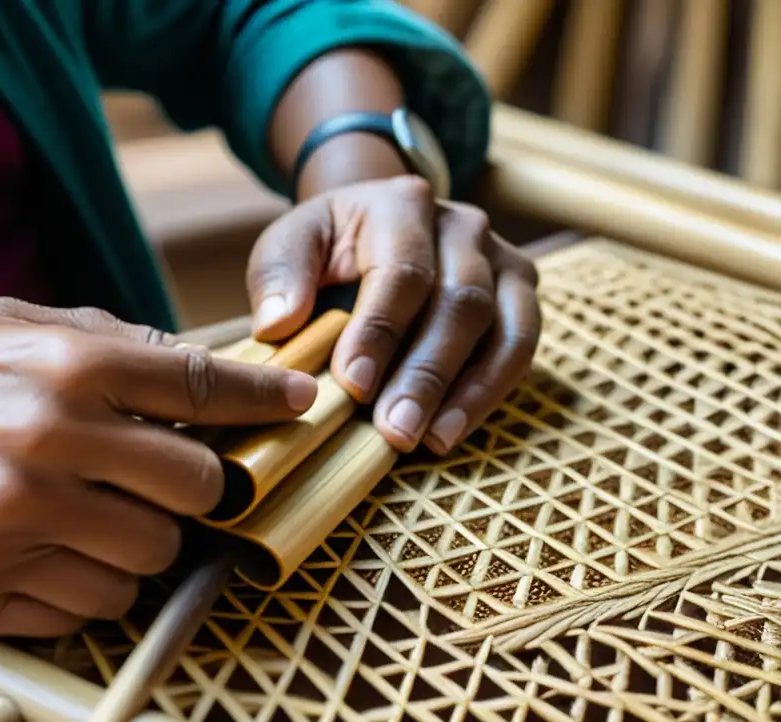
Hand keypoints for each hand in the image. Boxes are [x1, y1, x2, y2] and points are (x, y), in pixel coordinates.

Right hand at [0, 299, 316, 636]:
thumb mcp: (21, 326)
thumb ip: (118, 344)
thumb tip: (207, 367)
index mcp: (64, 369)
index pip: (198, 387)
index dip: (264, 400)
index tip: (304, 404)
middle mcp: (46, 446)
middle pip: (197, 489)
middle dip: (199, 486)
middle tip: (171, 477)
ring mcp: (12, 526)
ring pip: (151, 559)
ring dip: (143, 541)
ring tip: (96, 514)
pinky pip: (89, 606)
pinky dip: (88, 582)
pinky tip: (50, 548)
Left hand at [247, 175, 540, 454]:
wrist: (373, 228)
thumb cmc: (327, 246)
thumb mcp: (289, 244)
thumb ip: (279, 276)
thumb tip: (279, 325)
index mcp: (403, 204)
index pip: (402, 271)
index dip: (380, 332)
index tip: (354, 385)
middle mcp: (463, 226)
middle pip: (461, 302)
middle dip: (427, 374)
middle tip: (395, 430)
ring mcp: (502, 259)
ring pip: (505, 328)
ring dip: (469, 392)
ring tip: (431, 440)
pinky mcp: (520, 294)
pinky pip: (519, 348)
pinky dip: (489, 394)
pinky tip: (452, 432)